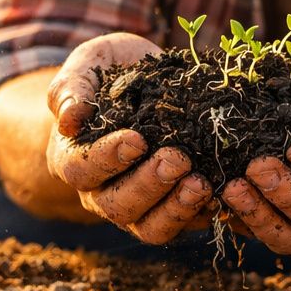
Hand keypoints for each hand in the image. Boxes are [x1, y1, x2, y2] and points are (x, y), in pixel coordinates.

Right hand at [44, 32, 214, 243]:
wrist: (148, 82)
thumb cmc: (114, 70)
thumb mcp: (91, 63)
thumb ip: (72, 88)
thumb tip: (69, 120)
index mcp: (73, 157)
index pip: (81, 168)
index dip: (108, 158)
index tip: (137, 139)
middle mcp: (101, 191)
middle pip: (117, 205)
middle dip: (150, 185)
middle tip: (178, 159)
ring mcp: (137, 206)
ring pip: (150, 227)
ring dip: (177, 209)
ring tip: (202, 184)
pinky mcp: (170, 211)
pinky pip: (184, 226)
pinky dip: (203, 214)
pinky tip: (222, 192)